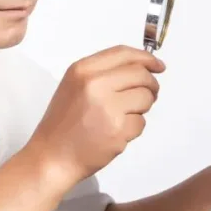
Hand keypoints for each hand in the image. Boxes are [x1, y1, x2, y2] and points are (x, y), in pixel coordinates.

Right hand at [28, 45, 164, 186]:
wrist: (53, 156)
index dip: (146, 58)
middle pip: (141, 75)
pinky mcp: (117, 130)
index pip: (123, 54)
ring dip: (143, 107)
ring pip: (146, 98)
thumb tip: (142, 69)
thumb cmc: (63, 123)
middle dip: (151, 85)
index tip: (158, 66)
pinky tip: (116, 133)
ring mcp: (108, 107)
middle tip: (148, 94)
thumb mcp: (74, 86)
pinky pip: (141, 123)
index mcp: (82, 70)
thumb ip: (103, 74)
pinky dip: (133, 128)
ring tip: (123, 116)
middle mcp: (95, 84)